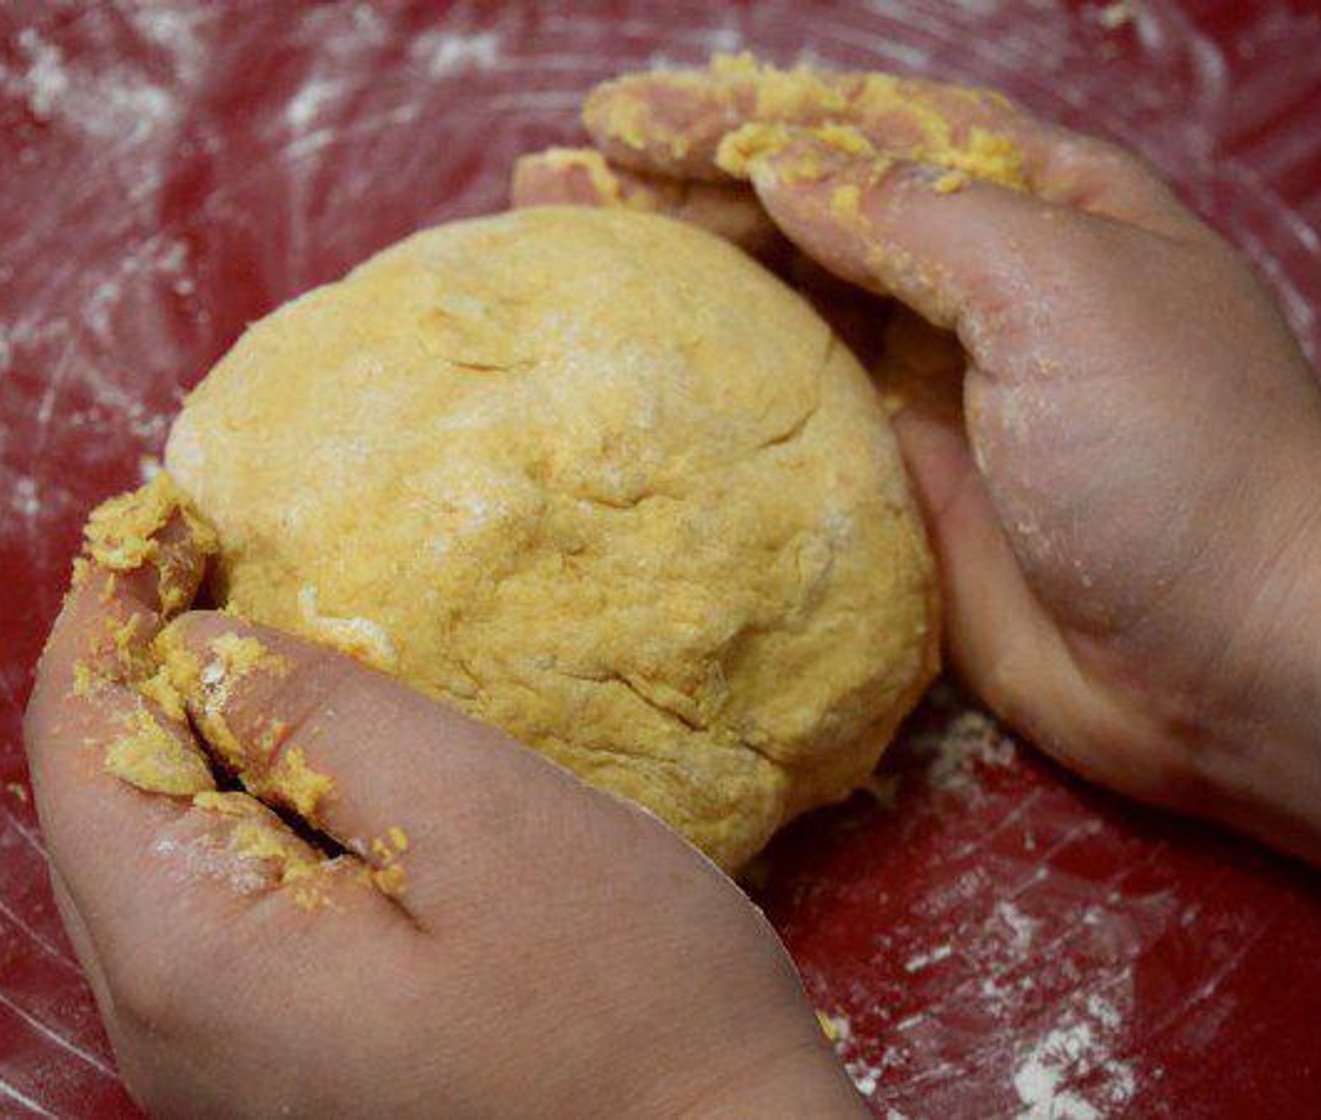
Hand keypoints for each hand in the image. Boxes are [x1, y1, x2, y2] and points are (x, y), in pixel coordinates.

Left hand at [24, 481, 862, 1118]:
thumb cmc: (626, 999)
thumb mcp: (484, 817)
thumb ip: (323, 720)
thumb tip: (201, 647)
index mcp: (198, 961)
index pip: (83, 750)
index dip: (107, 618)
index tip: (157, 521)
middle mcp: (172, 1033)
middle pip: (102, 811)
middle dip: (137, 674)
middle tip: (202, 563)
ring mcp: (220, 1067)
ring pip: (154, 864)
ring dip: (191, 741)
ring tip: (252, 646)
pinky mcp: (279, 1071)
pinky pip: (212, 915)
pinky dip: (236, 815)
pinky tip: (303, 768)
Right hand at [515, 56, 1320, 862]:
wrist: (1231, 658)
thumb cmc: (1177, 451)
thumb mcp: (1060, 290)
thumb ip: (917, 222)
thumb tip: (789, 172)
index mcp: (1033, 208)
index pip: (856, 138)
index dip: (732, 121)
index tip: (619, 119)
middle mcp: (975, 287)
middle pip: (801, 216)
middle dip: (678, 188)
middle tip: (553, 175)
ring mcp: (931, 389)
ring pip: (783, 308)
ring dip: (678, 272)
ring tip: (564, 239)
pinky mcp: (898, 484)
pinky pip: (789, 416)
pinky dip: (715, 385)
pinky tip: (644, 359)